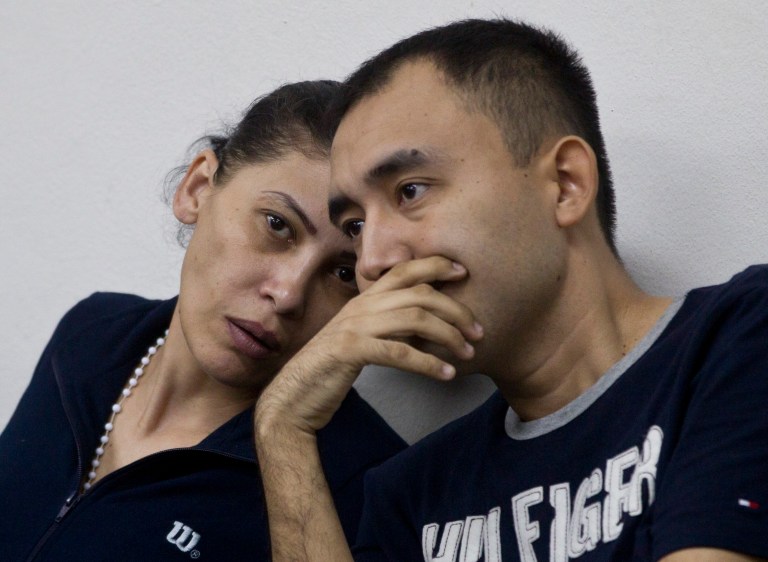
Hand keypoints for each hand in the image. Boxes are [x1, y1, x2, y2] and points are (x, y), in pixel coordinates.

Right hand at [255, 256, 482, 434]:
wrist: (293, 397)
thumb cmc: (331, 369)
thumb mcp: (361, 339)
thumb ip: (387, 326)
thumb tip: (425, 323)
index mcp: (364, 300)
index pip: (404, 270)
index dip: (436, 266)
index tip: (463, 272)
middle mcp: (361, 306)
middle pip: (419, 294)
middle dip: (455, 309)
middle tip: (478, 330)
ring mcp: (354, 326)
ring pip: (414, 318)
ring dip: (448, 335)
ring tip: (467, 352)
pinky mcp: (350, 351)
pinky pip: (399, 353)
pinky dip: (428, 363)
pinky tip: (446, 374)